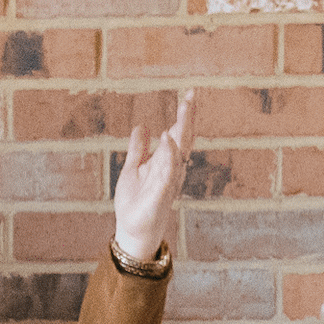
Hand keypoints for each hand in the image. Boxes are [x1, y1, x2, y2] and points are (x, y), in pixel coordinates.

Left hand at [111, 87, 193, 262]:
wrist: (132, 229)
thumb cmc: (136, 201)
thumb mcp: (133, 168)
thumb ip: (138, 148)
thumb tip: (141, 126)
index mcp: (166, 161)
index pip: (179, 134)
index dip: (185, 116)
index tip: (189, 95)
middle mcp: (171, 168)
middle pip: (183, 139)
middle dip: (188, 117)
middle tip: (191, 95)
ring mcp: (168, 180)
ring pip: (179, 151)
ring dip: (182, 130)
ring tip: (183, 108)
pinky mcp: (161, 192)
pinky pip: (167, 170)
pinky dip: (169, 154)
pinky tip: (168, 138)